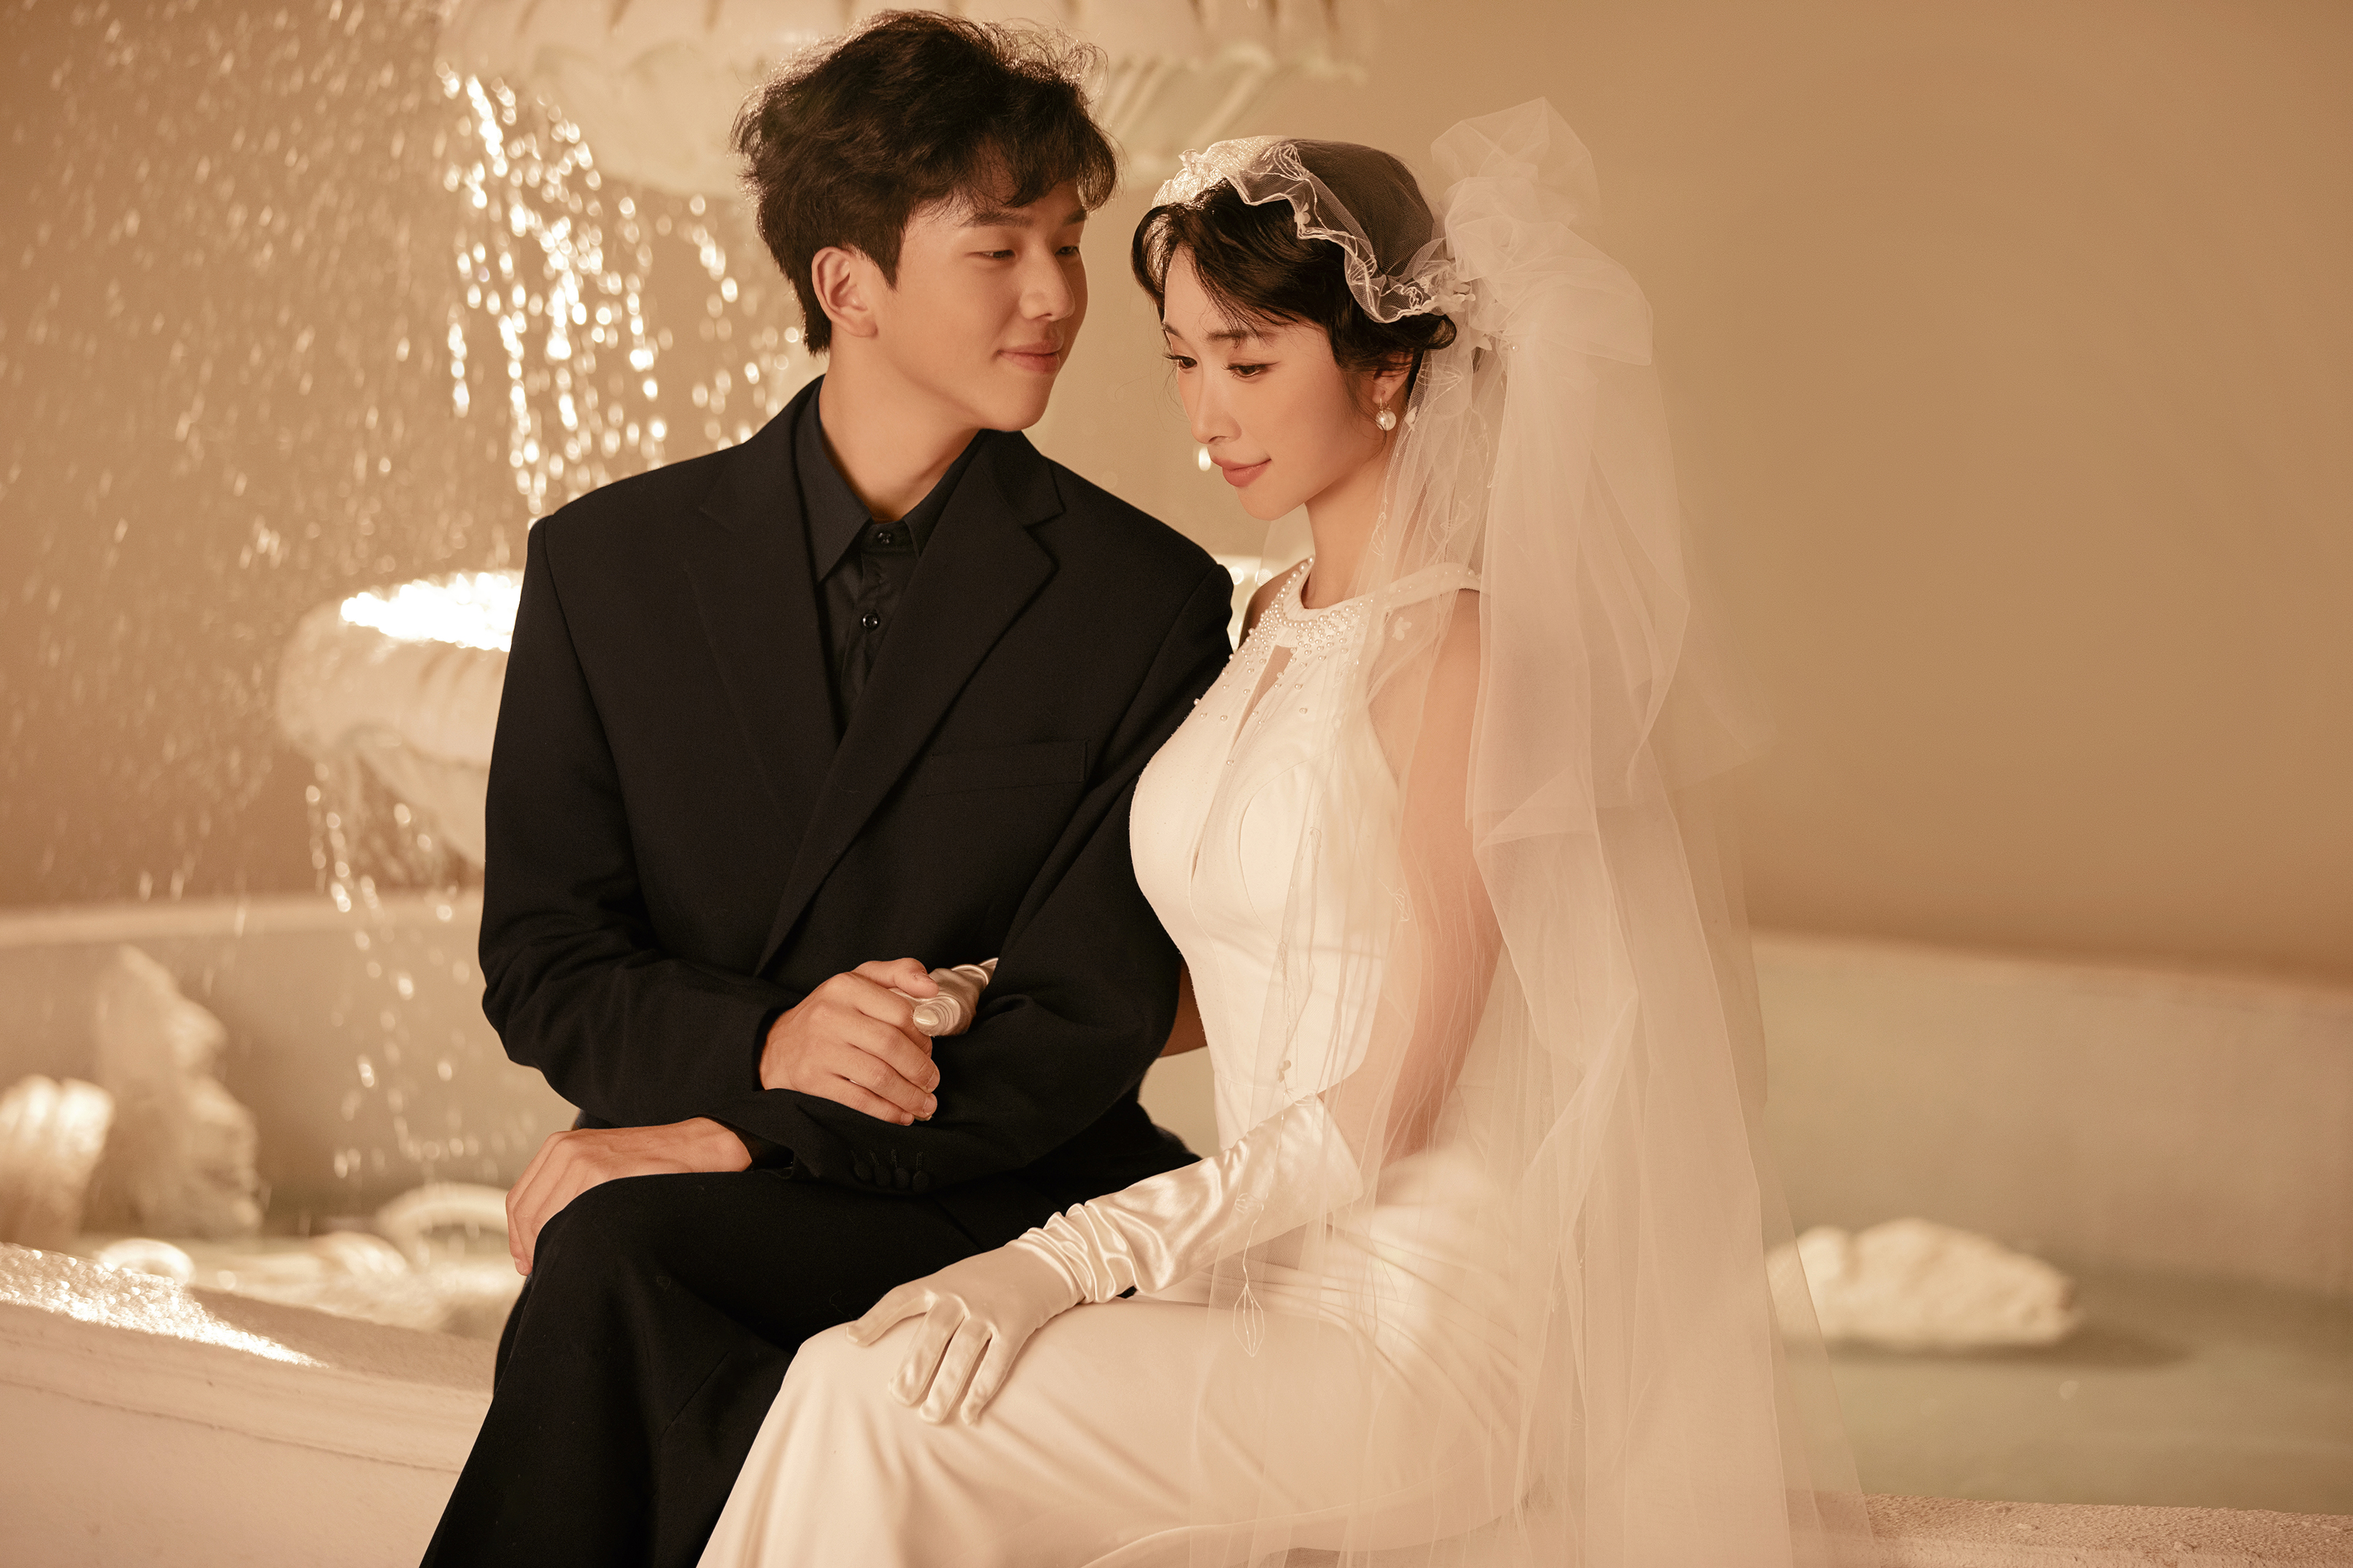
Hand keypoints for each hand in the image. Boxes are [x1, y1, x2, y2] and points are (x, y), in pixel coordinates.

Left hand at [505, 1117, 749, 1274]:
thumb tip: (535, 1241)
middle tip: (547, 1269)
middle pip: (527, 1214)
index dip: (519, 1238)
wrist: (700, 1148)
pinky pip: (572, 1218)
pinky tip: (587, 1248)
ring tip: (573, 1260)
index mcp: (560, 1146)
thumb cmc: (654, 1166)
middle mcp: (566, 1149)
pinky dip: (573, 1238)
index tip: (529, 1261)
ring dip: (555, 1245)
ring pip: (546, 1220)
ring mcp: (584, 1159)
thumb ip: (567, 1189)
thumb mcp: (600, 1164)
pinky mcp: (603, 1172)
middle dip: (533, 1246)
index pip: (519, 1202)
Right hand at [761, 959, 941, 1123]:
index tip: (930, 1050)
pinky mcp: (813, 1080)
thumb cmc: (831, 1012)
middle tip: (932, 1081)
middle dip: (920, 1069)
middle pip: (891, 1046)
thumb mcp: (860, 980)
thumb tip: (931, 988)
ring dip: (909, 1095)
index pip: (900, 1012)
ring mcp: (820, 1049)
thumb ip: (899, 973)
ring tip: (924, 1104)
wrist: (778, 1044)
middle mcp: (831, 1015)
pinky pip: (859, 1100)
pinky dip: (887, 1111)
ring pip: (879, 1076)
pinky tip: (901, 1115)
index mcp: (847, 987)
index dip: (923, 1036)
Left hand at [846, 1239, 1082, 1424]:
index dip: (876, 1318)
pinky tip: (971, 1413)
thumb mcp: (958, 1277)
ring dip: (945, 1388)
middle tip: (899, 1398)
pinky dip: (982, 1390)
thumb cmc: (994, 1276)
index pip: (901, 1297)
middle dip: (913, 1368)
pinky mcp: (1017, 1324)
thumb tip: (900, 1343)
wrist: (1047, 1259)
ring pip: (962, 1353)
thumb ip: (932, 1301)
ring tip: (931, 1416)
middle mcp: (962, 1294)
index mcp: (942, 1282)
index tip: (853, 1340)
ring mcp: (990, 1310)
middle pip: (931, 1334)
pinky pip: (997, 1362)